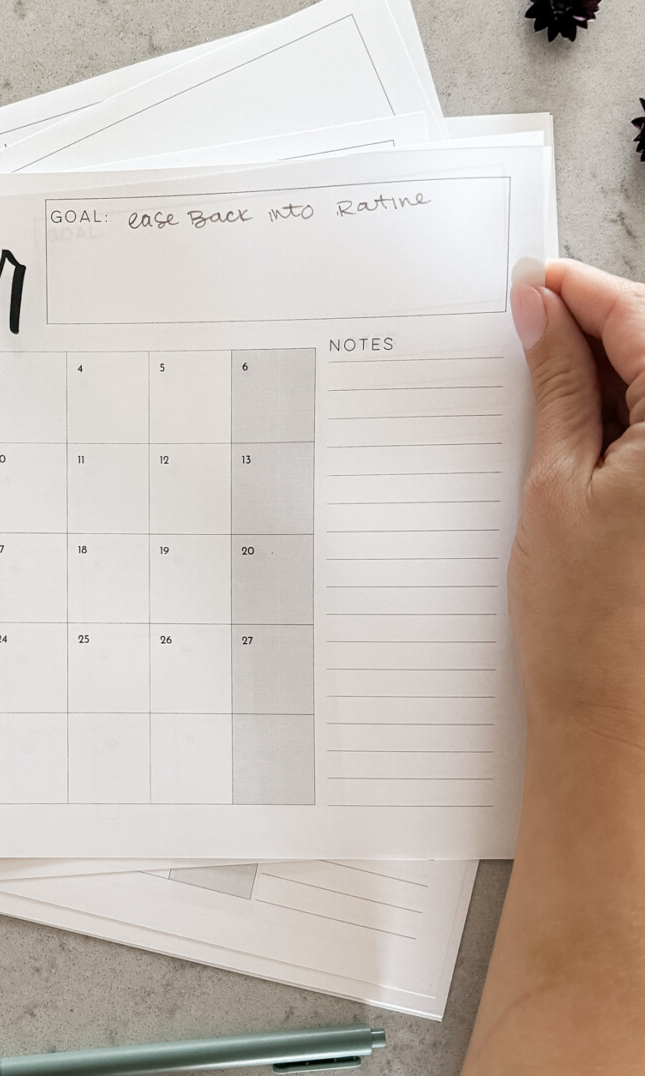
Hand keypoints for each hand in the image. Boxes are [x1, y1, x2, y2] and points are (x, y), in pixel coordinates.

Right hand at [508, 260, 644, 741]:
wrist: (614, 707)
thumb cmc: (585, 615)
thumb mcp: (554, 482)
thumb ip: (554, 386)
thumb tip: (539, 311)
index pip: (641, 318)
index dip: (581, 290)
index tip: (531, 282)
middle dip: (595, 325)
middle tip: (526, 325)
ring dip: (608, 370)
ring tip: (543, 382)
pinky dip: (623, 411)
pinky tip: (578, 422)